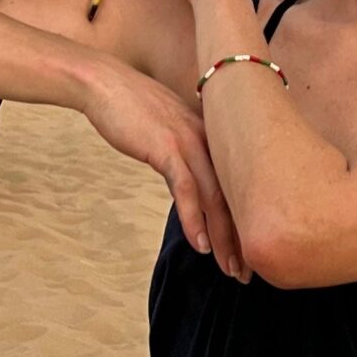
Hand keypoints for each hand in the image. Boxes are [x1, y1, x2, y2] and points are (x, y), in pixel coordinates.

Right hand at [79, 55, 247, 280]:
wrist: (105, 83)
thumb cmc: (134, 109)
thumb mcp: (170, 133)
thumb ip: (187, 156)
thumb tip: (193, 184)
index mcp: (215, 138)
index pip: (239, 188)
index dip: (247, 223)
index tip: (251, 253)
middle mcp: (211, 140)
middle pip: (235, 197)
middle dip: (242, 239)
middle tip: (248, 272)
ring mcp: (190, 143)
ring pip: (215, 198)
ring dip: (224, 238)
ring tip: (230, 268)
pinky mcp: (167, 147)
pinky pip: (186, 189)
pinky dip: (195, 220)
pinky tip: (201, 244)